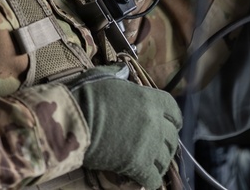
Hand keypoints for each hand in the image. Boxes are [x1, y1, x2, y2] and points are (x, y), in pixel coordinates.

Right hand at [69, 65, 180, 189]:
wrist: (74, 120)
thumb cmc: (86, 95)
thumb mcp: (103, 76)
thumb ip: (118, 74)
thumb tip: (123, 70)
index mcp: (149, 99)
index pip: (174, 111)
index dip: (172, 118)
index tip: (167, 123)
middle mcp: (155, 122)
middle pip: (172, 137)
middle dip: (164, 141)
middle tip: (153, 145)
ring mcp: (148, 145)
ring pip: (165, 159)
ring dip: (157, 161)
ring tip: (148, 162)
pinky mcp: (138, 165)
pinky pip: (153, 178)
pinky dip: (148, 179)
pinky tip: (141, 177)